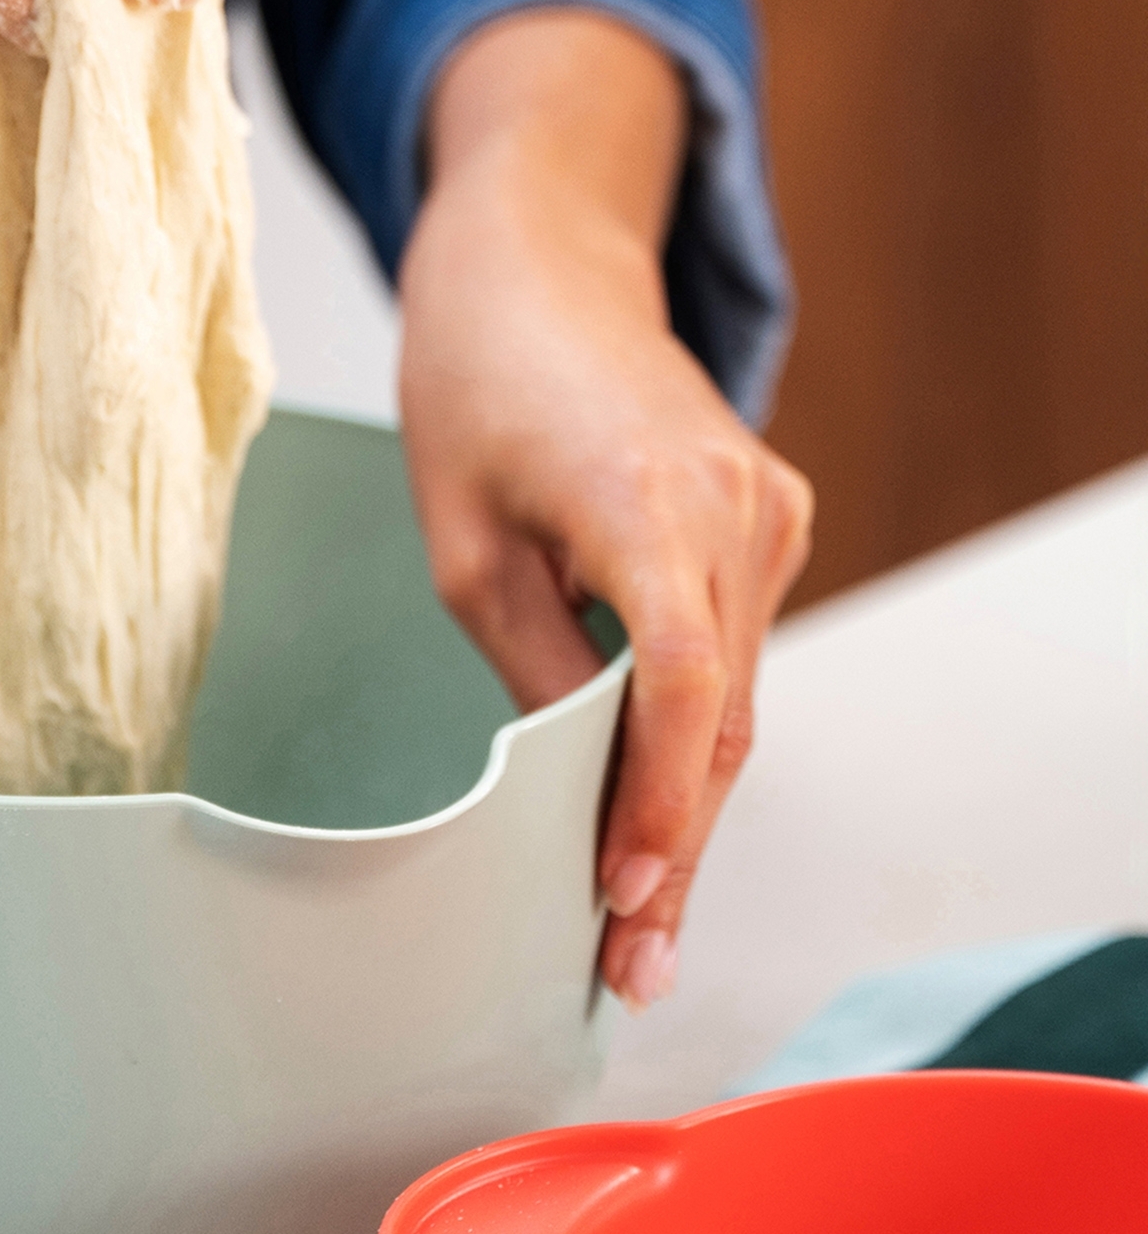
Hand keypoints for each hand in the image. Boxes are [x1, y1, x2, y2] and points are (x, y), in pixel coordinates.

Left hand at [400, 7, 812, 1009]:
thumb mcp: (465, 542)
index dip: (658, 799)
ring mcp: (767, 511)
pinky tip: (655, 808)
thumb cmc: (476, 387)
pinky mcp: (768, 517)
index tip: (625, 892)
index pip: (684, 683)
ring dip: (689, 803)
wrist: (541, 271)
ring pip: (738, 697)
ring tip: (640, 918)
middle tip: (633, 962)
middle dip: (675, 845)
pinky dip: (697, 731)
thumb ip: (533, 663)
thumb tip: (571, 783)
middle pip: (722, 716)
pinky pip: (738, 650)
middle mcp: (737, 506)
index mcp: (648, 499)